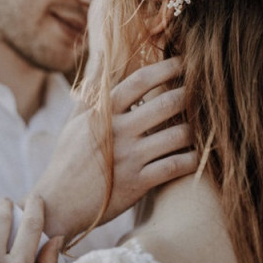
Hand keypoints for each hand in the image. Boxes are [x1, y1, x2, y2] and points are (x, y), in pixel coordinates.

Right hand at [31, 57, 197, 241]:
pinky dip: (192, 159)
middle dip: (191, 95)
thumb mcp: (73, 124)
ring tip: (204, 126)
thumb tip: (101, 56)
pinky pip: (176, 166)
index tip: (184, 62)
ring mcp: (128, 158)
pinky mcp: (137, 184)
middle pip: (166, 103)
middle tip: (205, 92)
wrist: (57, 206)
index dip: (167, 67)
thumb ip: (91, 92)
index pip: (140, 81)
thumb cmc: (67, 162)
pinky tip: (198, 155)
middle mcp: (117, 132)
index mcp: (102, 114)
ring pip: (178, 135)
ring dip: (196, 129)